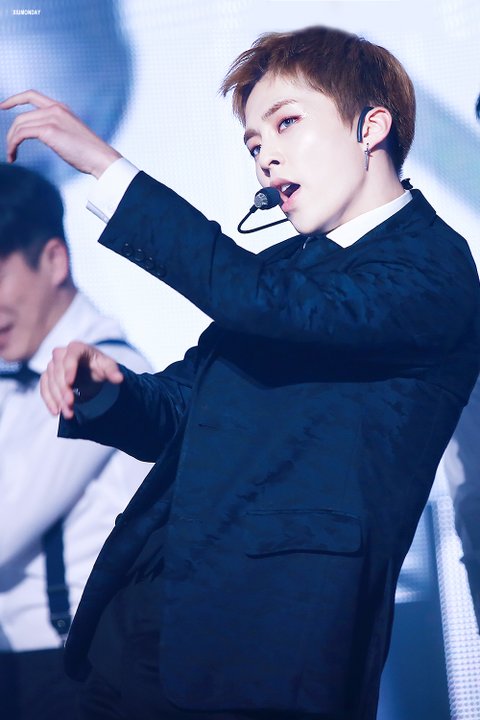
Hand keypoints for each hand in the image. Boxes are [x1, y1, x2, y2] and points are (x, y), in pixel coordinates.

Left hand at [0, 89, 120, 176]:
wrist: (101, 158)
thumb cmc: (90, 153)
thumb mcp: (71, 134)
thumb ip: (58, 130)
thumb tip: (46, 137)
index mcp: (61, 108)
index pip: (32, 95)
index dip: (15, 99)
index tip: (3, 106)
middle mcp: (55, 109)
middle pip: (21, 116)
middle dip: (11, 133)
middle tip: (9, 148)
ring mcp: (52, 118)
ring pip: (19, 125)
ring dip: (11, 142)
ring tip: (11, 155)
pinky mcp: (49, 130)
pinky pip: (22, 134)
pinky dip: (13, 144)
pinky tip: (13, 155)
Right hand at [41, 341, 123, 418]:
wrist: (90, 372)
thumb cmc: (99, 366)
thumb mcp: (108, 367)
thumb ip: (113, 372)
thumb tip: (119, 379)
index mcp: (78, 348)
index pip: (71, 355)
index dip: (69, 368)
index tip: (70, 383)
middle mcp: (62, 354)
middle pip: (58, 370)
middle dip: (63, 389)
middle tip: (70, 404)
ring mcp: (53, 365)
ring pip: (50, 381)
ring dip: (57, 398)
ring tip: (68, 413)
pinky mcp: (47, 376)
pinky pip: (44, 387)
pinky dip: (49, 400)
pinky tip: (55, 412)